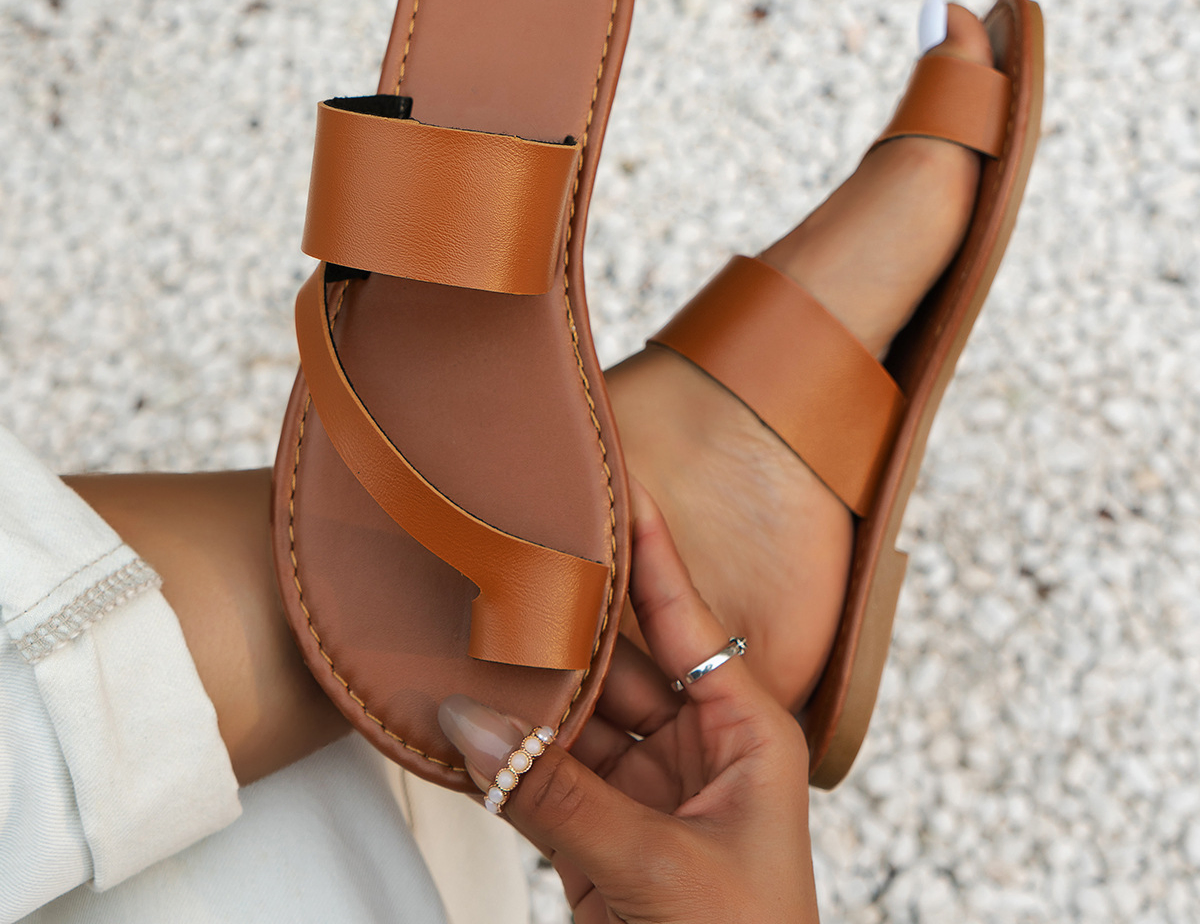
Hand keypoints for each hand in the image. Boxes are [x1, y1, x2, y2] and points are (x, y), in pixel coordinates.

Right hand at [439, 481, 820, 922]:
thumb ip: (557, 796)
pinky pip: (550, 777)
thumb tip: (466, 722)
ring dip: (526, 690)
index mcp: (746, 728)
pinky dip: (510, 756)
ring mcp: (648, 791)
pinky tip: (465, 720)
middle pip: (621, 660)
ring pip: (577, 718)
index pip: (687, 613)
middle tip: (510, 554)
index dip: (650, 545)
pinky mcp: (605, 838)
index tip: (615, 481)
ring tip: (468, 630)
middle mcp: (699, 745)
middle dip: (565, 618)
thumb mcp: (660, 867)